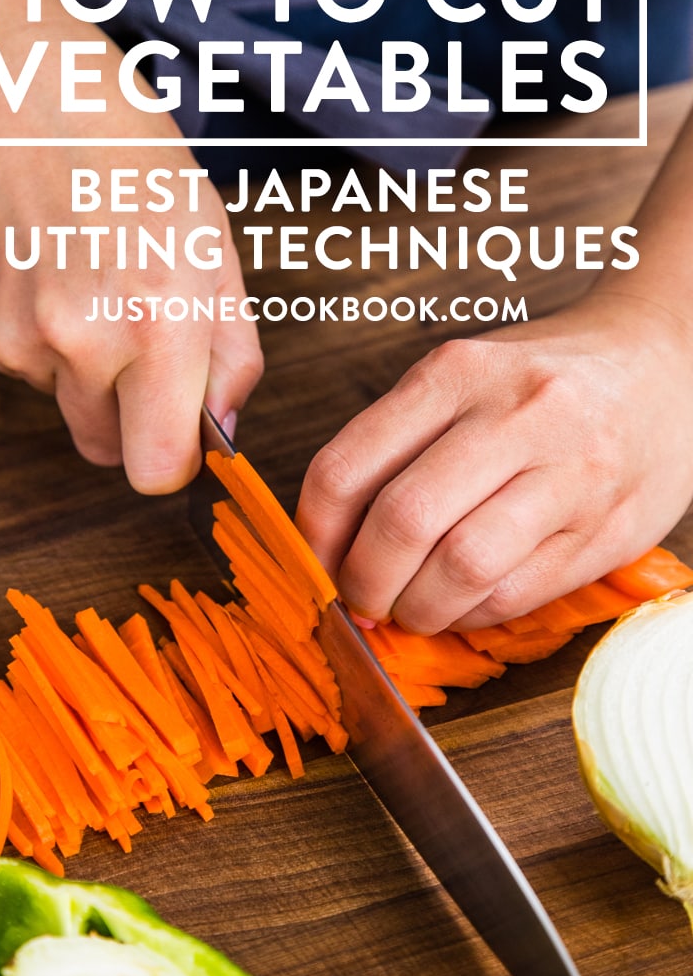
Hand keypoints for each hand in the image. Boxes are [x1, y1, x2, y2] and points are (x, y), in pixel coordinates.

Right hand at [0, 0, 261, 492]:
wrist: (17, 100)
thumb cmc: (131, 161)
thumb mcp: (214, 245)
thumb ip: (232, 352)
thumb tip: (223, 430)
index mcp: (159, 322)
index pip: (158, 470)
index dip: (174, 460)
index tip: (181, 433)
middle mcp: (83, 341)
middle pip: (107, 451)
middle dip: (130, 417)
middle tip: (137, 341)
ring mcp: (19, 340)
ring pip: (65, 407)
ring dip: (85, 372)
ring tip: (91, 287)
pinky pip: (24, 373)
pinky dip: (41, 344)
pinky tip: (50, 277)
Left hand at [296, 292, 692, 632]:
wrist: (664, 361)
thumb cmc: (544, 379)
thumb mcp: (463, 376)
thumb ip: (397, 444)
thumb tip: (332, 539)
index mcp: (456, 372)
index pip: (347, 469)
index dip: (316, 537)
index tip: (318, 564)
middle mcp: (513, 415)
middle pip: (402, 523)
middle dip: (364, 583)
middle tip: (363, 600)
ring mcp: (569, 473)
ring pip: (461, 568)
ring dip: (418, 610)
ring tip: (412, 609)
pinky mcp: (607, 528)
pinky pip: (516, 594)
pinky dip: (471, 614)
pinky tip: (463, 602)